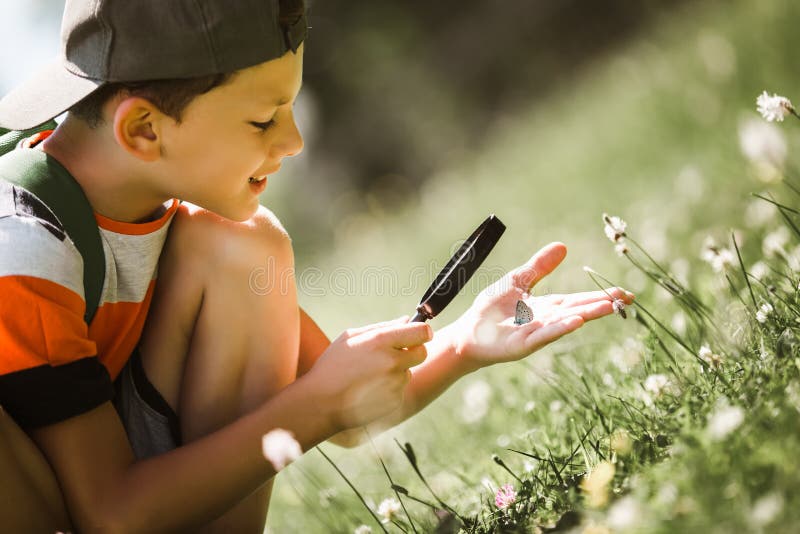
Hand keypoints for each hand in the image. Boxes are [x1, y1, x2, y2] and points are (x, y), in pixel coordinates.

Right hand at [306, 317, 431, 430]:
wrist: (321, 403)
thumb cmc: (333, 366)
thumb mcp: (351, 338)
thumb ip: (382, 327)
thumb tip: (407, 320)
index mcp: (380, 342)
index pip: (421, 332)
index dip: (423, 332)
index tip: (420, 334)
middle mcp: (392, 362)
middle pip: (422, 353)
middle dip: (414, 351)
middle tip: (395, 354)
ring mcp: (395, 384)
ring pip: (408, 372)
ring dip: (396, 372)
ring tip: (369, 376)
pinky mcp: (395, 401)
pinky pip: (399, 390)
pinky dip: (389, 389)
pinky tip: (368, 390)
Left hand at [448, 242, 633, 368]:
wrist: (469, 332)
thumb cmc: (492, 308)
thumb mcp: (518, 281)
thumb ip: (539, 267)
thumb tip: (563, 246)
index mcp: (547, 306)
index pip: (578, 299)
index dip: (599, 295)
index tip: (623, 293)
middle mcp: (546, 321)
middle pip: (577, 310)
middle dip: (601, 304)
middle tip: (627, 299)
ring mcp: (536, 333)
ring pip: (565, 322)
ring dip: (586, 315)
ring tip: (608, 307)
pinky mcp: (523, 345)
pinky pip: (544, 335)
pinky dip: (560, 328)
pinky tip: (575, 322)